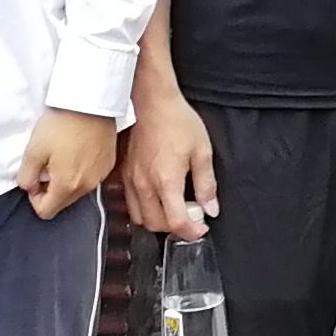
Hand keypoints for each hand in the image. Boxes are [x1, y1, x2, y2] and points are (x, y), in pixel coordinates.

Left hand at [19, 107, 120, 219]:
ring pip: (77, 191)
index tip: (34, 177)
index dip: (34, 198)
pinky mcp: (109, 164)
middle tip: (47, 164)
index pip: (45, 212)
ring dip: (67, 180)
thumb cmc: (61, 125)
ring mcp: (100, 176)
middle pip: (62, 203)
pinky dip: (81, 170)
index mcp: (66, 186)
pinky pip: (90, 177)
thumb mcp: (33, 150)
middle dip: (51, 190)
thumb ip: (26, 177)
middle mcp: (87, 186)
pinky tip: (78, 149)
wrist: (90, 103)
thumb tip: (30, 187)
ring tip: (63, 154)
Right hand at [124, 83, 217, 237]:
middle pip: (155, 225)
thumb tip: (211, 208)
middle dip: (175, 228)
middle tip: (191, 217)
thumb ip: (207, 185)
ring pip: (139, 217)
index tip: (201, 229)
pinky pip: (130, 203)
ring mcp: (131, 180)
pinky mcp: (125, 173)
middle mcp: (144, 185)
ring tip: (174, 209)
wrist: (154, 103)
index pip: (176, 222)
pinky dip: (144, 209)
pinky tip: (158, 198)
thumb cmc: (178, 122)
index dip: (191, 232)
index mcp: (166, 181)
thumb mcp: (202, 152)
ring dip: (157, 221)